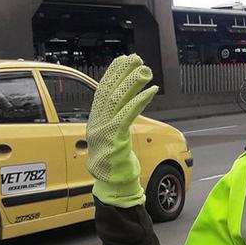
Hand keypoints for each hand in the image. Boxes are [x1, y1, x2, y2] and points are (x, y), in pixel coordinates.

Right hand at [86, 54, 158, 207]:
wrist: (112, 186)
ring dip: (132, 82)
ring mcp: (103, 131)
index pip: (102, 91)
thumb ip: (117, 119)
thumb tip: (126, 101)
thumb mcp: (114, 137)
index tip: (124, 59)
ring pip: (117, 100)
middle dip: (122, 72)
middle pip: (108, 91)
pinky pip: (128, 114)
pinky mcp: (114, 140)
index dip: (113, 74)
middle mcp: (96, 123)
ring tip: (146, 70)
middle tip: (136, 58)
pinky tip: (151, 90)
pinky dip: (139, 100)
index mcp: (95, 121)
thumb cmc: (116, 163)